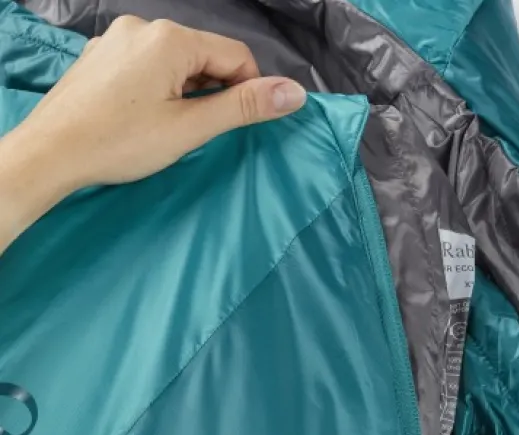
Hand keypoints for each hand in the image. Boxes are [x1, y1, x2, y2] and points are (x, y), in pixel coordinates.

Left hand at [0, 16, 305, 251]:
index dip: (249, 91)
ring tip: (167, 131)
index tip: (240, 125)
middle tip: (197, 133)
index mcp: (171, 39)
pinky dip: (157, 90)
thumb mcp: (190, 129)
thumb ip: (243, 108)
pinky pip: (145, 66)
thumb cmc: (119, 143)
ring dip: (185, 93)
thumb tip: (294, 93)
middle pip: (203, 57)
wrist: (53, 152)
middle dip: (212, 93)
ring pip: (174, 63)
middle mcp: (144, 27)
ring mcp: (118, 39)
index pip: (235, 55)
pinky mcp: (101, 56)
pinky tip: (143, 121)